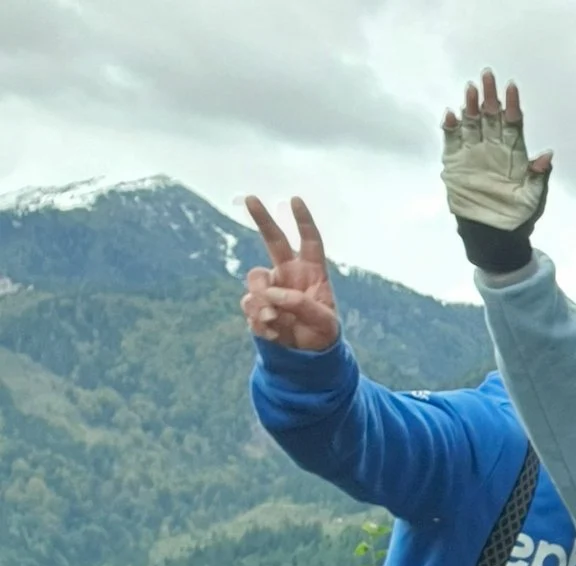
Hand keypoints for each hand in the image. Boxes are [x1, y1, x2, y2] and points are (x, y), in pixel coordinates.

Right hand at [240, 196, 339, 351]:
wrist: (307, 358)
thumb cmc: (323, 335)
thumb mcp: (324, 322)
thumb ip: (301, 305)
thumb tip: (272, 294)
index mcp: (313, 272)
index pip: (309, 241)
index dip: (303, 221)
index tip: (295, 200)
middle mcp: (289, 274)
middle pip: (274, 240)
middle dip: (262, 218)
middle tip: (251, 197)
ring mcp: (271, 288)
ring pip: (255, 279)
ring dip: (262, 299)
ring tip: (276, 321)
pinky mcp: (257, 305)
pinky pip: (250, 305)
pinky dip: (259, 319)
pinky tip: (274, 333)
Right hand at [441, 68, 550, 271]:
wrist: (493, 234)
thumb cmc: (519, 215)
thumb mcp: (534, 198)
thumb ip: (538, 176)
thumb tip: (547, 155)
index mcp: (513, 153)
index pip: (512, 123)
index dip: (512, 105)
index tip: (511, 87)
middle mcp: (493, 147)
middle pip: (491, 116)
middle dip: (489, 96)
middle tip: (487, 75)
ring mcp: (473, 153)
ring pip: (471, 123)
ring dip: (471, 106)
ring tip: (471, 89)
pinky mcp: (455, 162)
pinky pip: (451, 140)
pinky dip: (450, 128)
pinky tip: (452, 115)